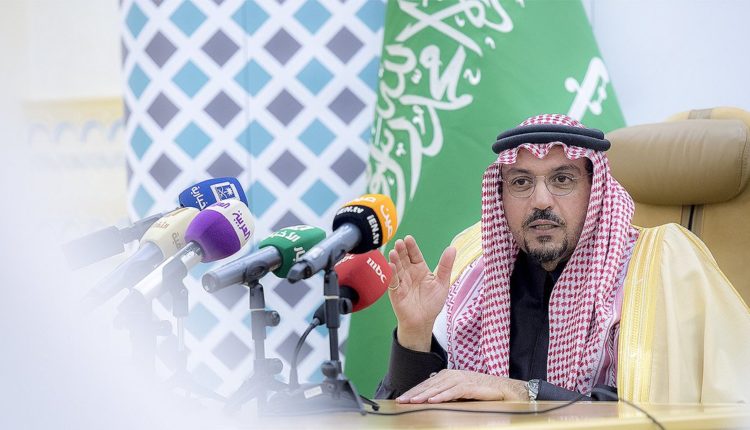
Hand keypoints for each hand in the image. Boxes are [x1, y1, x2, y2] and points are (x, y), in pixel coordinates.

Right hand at [387, 236, 455, 351]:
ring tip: (394, 252)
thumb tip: (452, 248)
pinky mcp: (396, 292)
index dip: (411, 247)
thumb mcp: (442, 283)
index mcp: (420, 269)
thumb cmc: (432, 303)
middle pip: (404, 259)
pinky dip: (392, 274)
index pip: (415, 255)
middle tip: (400, 242)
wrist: (423, 322)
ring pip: (397, 268)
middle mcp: (409, 274)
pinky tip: (391, 266)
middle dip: (401, 250)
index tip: (408, 238)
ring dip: (394, 260)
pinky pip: (393, 282)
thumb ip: (446, 266)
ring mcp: (401, 282)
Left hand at [395, 370, 528, 403]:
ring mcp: (462, 379)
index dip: (414, 391)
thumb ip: (446, 393)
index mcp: (448, 375)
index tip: (402, 399)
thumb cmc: (482, 391)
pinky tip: (433, 401)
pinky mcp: (471, 386)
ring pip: (439, 388)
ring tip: (413, 401)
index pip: (427, 384)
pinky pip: (454, 392)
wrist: (505, 390)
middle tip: (402, 401)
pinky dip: (443, 396)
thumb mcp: (460, 392)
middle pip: (430, 385)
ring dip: (425, 395)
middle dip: (414, 394)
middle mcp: (453, 375)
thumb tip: (430, 398)